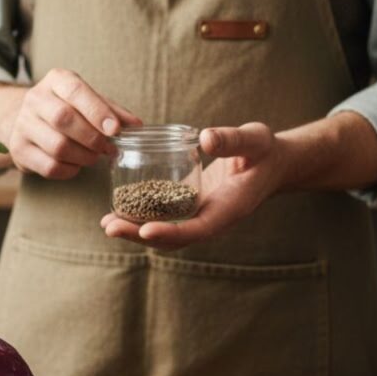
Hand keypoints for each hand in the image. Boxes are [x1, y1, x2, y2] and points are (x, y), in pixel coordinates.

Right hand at [9, 68, 141, 178]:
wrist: (22, 119)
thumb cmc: (64, 109)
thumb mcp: (86, 100)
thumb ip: (110, 110)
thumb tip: (136, 125)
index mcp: (55, 80)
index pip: (76, 92)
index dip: (97, 111)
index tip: (115, 130)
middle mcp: (35, 99)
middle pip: (63, 119)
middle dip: (92, 138)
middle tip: (108, 148)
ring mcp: (23, 125)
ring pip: (58, 146)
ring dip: (84, 157)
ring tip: (93, 157)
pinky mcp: (18, 150)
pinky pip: (49, 166)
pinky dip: (70, 170)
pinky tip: (76, 165)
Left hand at [101, 122, 286, 248]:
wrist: (270, 164)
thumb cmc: (264, 151)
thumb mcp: (255, 140)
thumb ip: (233, 140)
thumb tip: (206, 138)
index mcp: (229, 209)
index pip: (197, 228)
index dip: (171, 232)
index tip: (146, 231)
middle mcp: (211, 219)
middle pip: (173, 237)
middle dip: (140, 235)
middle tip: (110, 227)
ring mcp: (198, 216)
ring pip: (163, 231)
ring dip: (134, 230)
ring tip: (106, 224)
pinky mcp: (188, 208)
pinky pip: (161, 218)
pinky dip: (139, 217)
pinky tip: (115, 212)